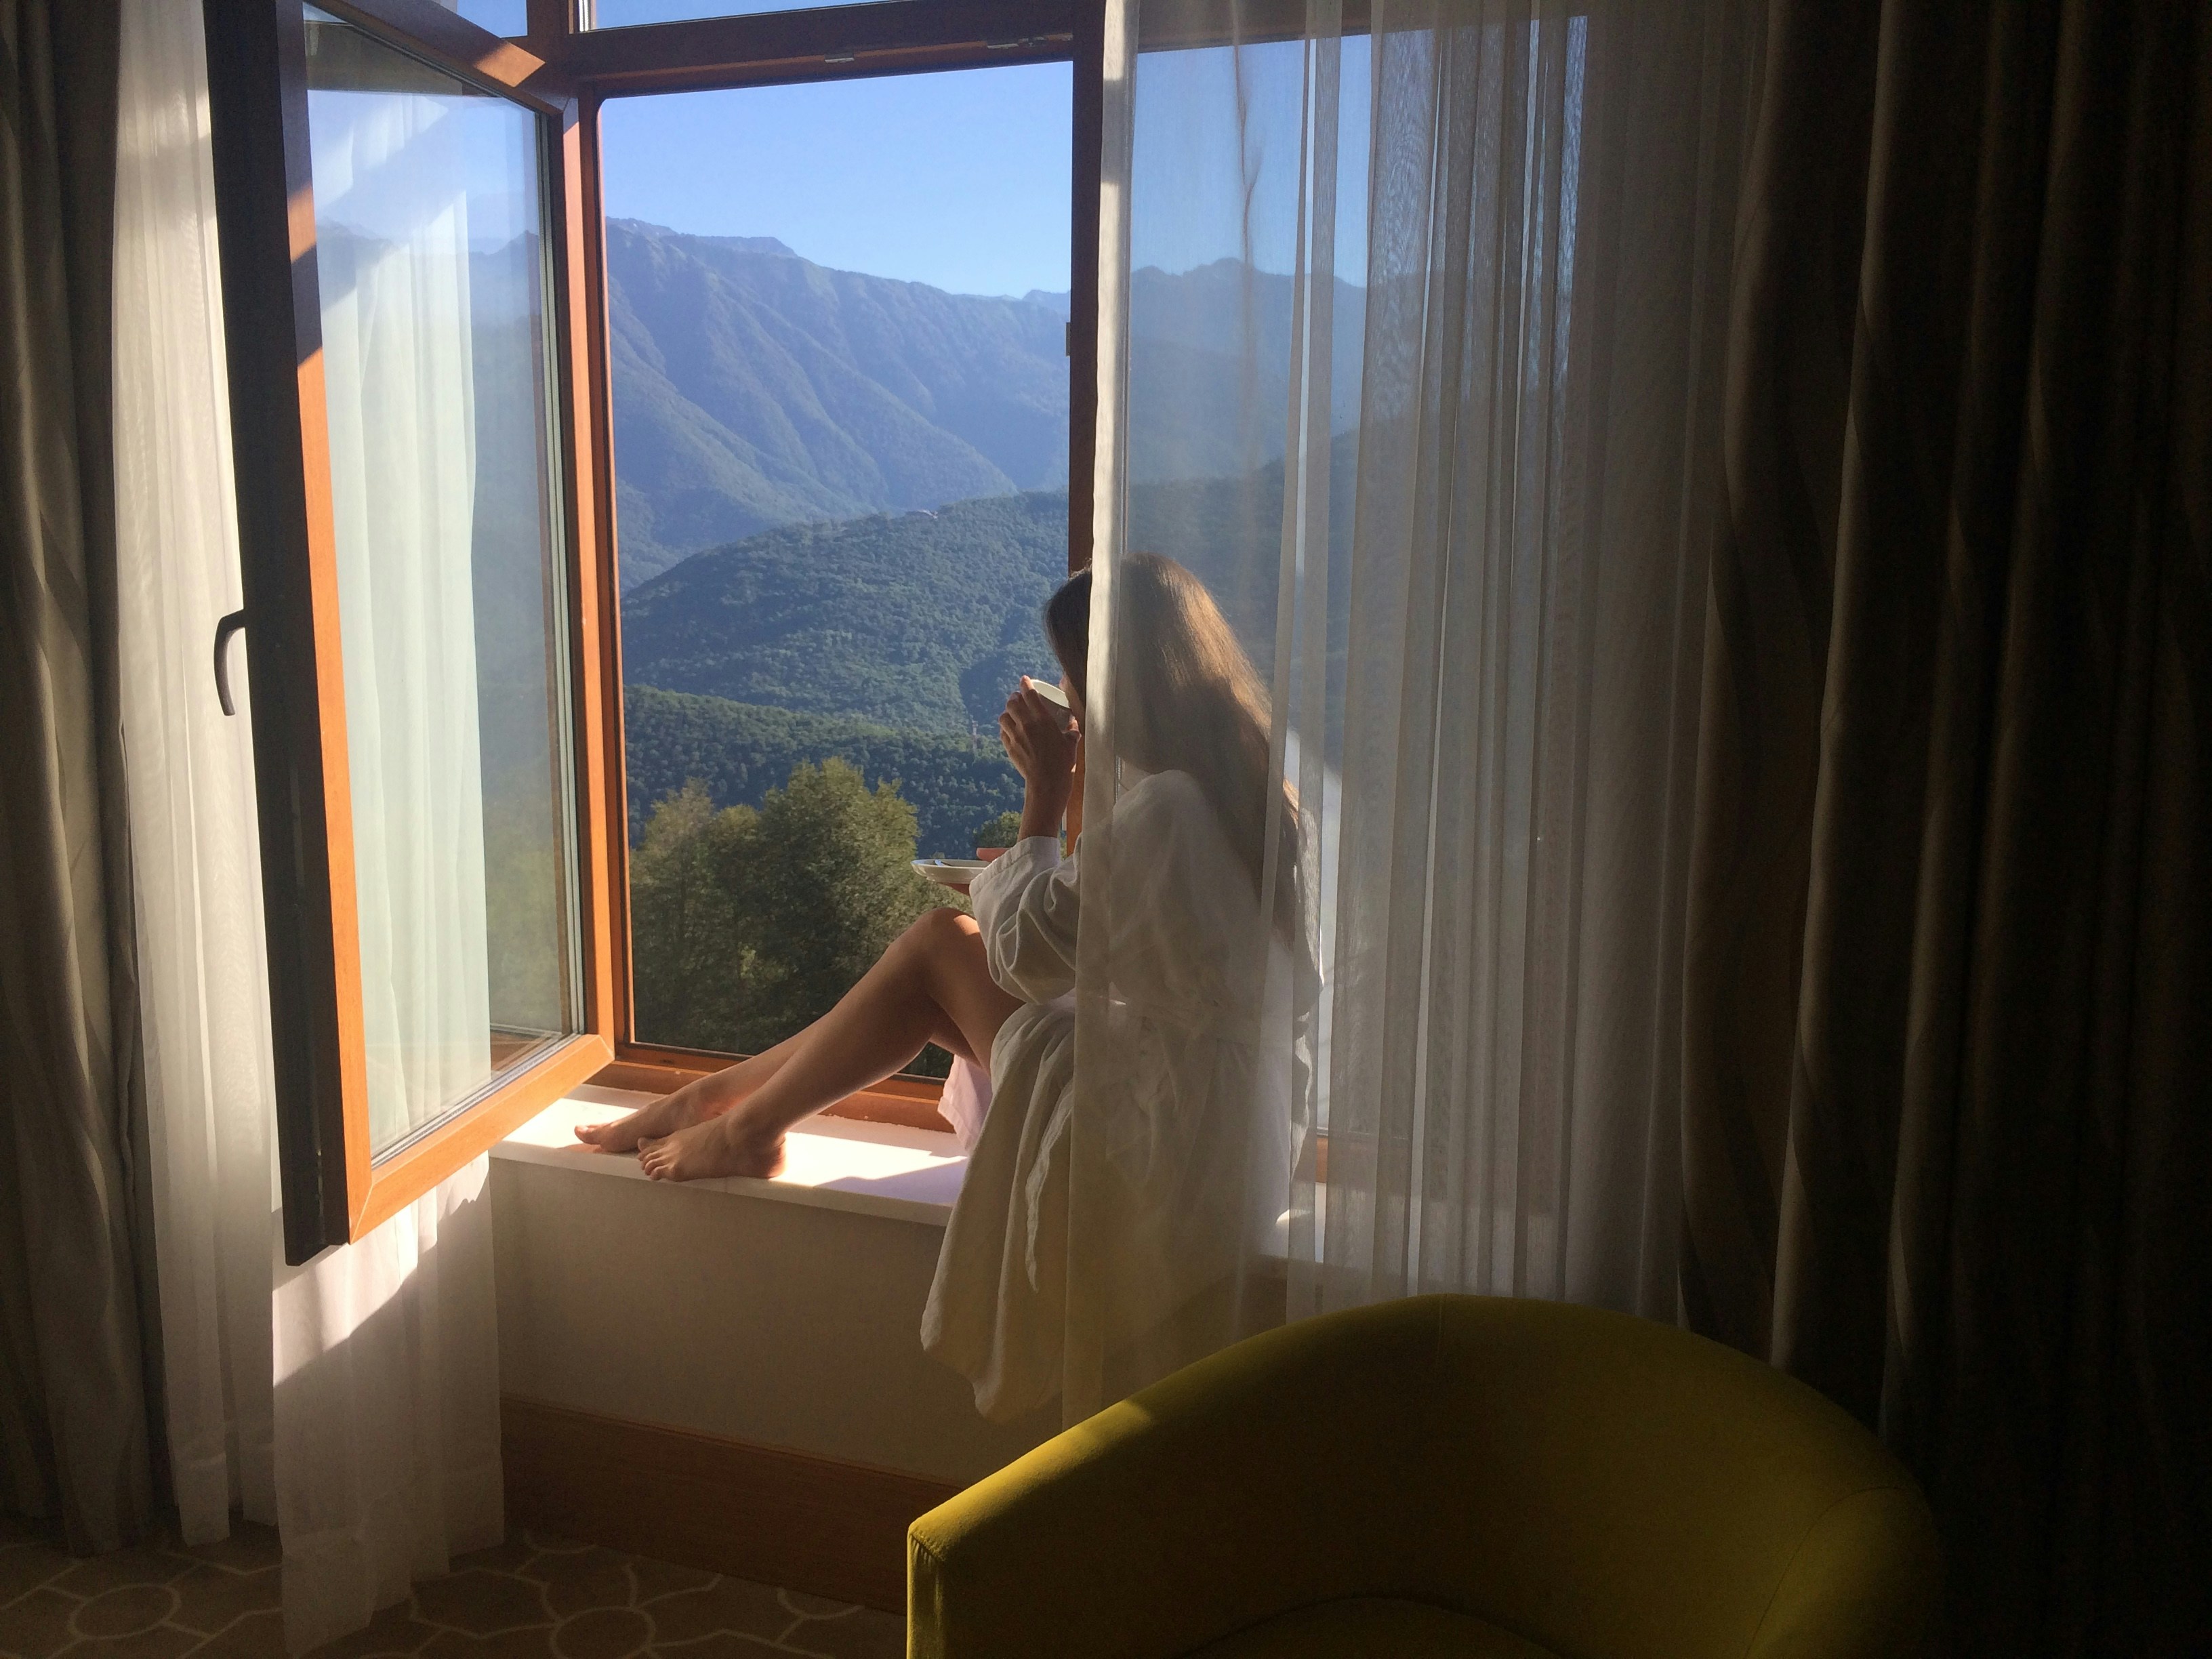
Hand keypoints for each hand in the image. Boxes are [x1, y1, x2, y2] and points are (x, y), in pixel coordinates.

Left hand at [1000, 679, 1078, 837]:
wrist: (1047, 784)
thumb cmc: (1062, 764)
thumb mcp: (1071, 745)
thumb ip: (1072, 732)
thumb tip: (1074, 725)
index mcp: (1043, 719)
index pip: (1030, 695)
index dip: (1026, 685)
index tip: (1024, 680)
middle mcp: (1027, 724)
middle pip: (1012, 703)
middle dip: (1014, 698)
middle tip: (1017, 698)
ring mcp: (1016, 736)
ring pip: (1003, 717)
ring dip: (1007, 713)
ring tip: (1011, 714)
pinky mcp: (1009, 748)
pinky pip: (1002, 733)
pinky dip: (1005, 729)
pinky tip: (1009, 731)